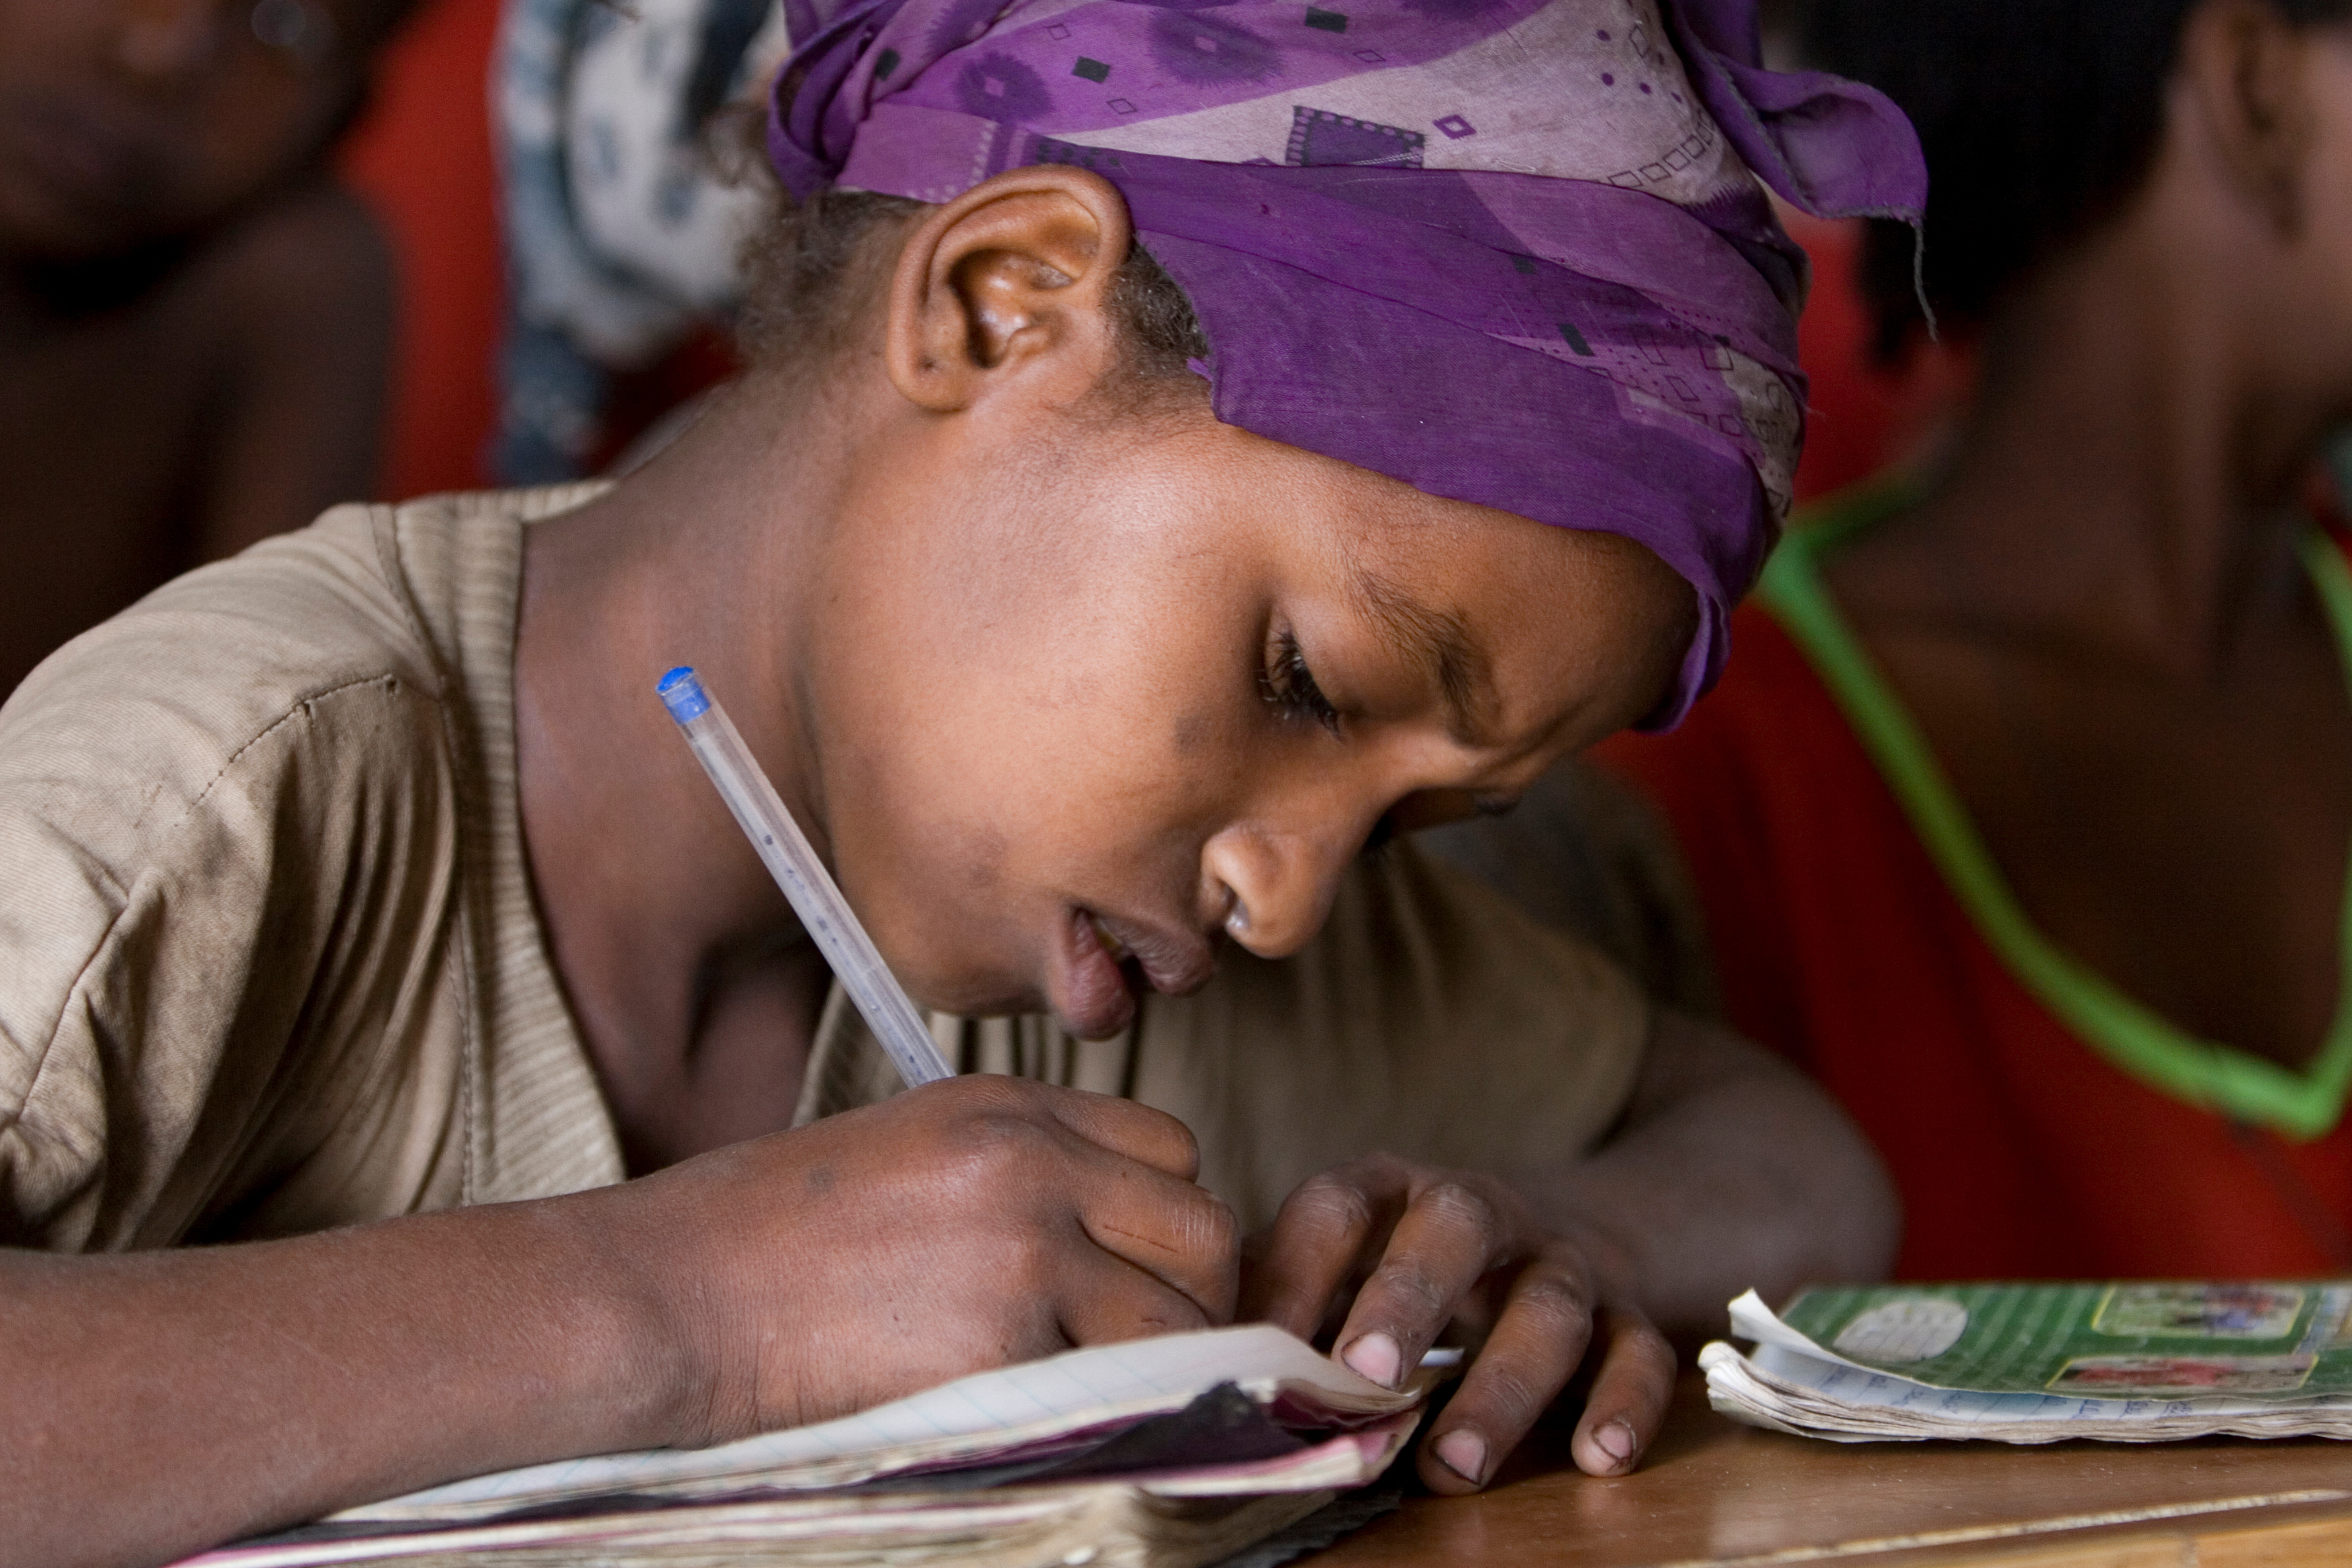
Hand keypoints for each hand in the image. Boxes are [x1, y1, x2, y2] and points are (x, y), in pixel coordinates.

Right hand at [606, 1075, 1238, 1444]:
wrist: (663, 1296)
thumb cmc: (760, 1243)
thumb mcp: (904, 1156)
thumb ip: (1015, 1176)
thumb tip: (1108, 1241)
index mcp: (1003, 1107)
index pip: (1171, 1147)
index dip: (1160, 1221)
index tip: (1125, 1273)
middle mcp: (1029, 1161)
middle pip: (1202, 1225)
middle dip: (1188, 1296)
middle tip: (1131, 1348)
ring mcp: (1021, 1248)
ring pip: (1186, 1315)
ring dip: (1161, 1366)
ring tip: (1088, 1392)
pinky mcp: (1001, 1343)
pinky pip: (1121, 1389)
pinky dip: (1102, 1416)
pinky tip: (1038, 1421)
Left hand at [1241, 1153, 1673, 1491]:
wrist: (1568, 1226)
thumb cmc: (1413, 1261)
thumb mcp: (1345, 1260)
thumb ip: (1276, 1294)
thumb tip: (1174, 1354)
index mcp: (1393, 1189)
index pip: (1338, 1204)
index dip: (1297, 1270)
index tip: (1260, 1349)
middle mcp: (1481, 1211)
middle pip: (1452, 1228)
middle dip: (1406, 1298)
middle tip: (1363, 1376)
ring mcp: (1561, 1260)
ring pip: (1546, 1307)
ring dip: (1502, 1388)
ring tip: (1453, 1464)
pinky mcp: (1628, 1313)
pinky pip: (1640, 1352)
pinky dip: (1626, 1405)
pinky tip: (1599, 1458)